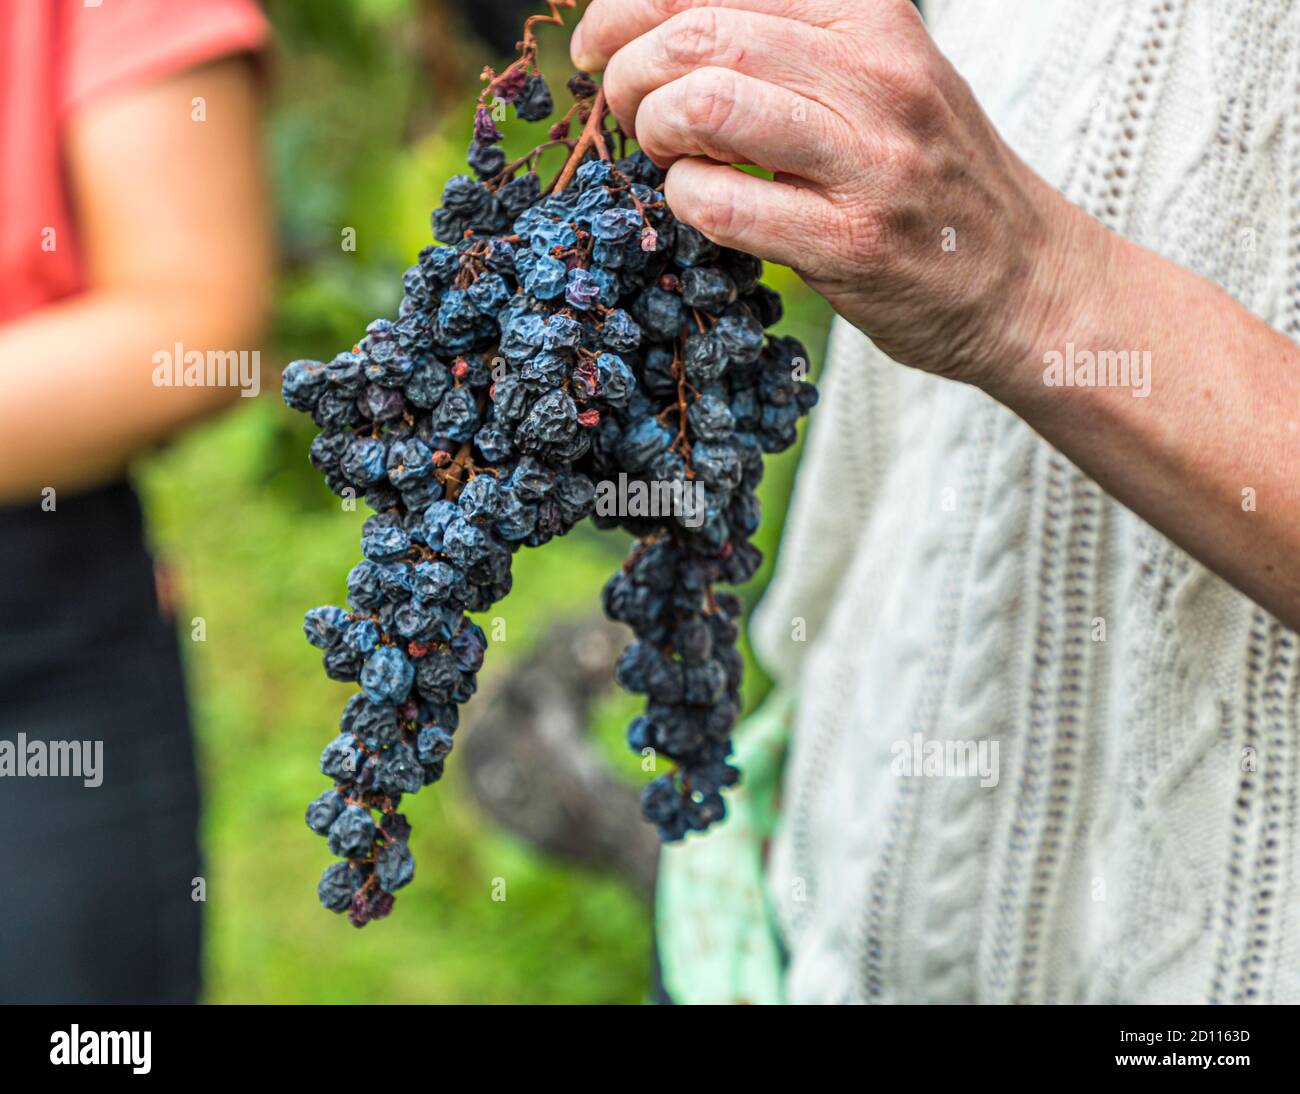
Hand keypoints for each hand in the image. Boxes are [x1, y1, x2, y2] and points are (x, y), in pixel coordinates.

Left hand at [572, 0, 1106, 393]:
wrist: (1026, 280)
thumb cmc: (931, 178)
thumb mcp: (882, 76)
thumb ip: (791, 45)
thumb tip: (664, 31)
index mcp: (874, 17)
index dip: (632, 4)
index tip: (600, 45)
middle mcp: (877, 74)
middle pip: (702, 32)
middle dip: (629, 69)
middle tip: (622, 107)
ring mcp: (869, 162)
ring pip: (707, 104)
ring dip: (652, 128)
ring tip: (660, 152)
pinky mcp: (852, 245)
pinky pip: (722, 203)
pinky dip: (682, 201)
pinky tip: (695, 205)